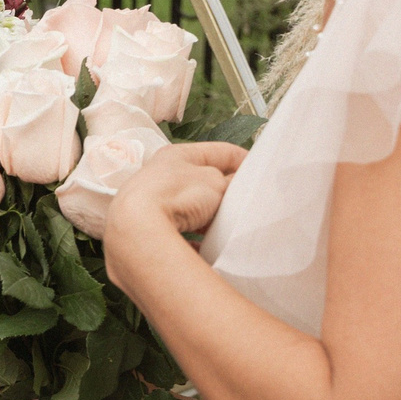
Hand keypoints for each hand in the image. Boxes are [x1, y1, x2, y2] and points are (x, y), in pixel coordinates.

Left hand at [103, 141, 244, 282]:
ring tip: (229, 227)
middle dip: (225, 192)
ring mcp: (149, 205)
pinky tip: (208, 249)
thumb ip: (231, 182)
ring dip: (210, 217)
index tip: (262, 173)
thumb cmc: (178, 196)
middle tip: (246, 203)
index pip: (218, 151)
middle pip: (202, 182)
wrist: (137, 231)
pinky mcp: (146, 232)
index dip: (243, 159)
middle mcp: (157, 177)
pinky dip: (195, 241)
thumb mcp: (217, 184)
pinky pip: (179, 236)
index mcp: (176, 156)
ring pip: (190, 209)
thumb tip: (236, 186)